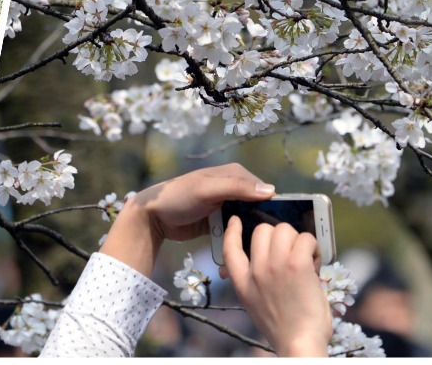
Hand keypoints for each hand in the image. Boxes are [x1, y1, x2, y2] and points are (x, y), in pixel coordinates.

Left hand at [100, 163, 275, 276]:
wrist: (153, 216)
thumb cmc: (178, 196)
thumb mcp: (207, 189)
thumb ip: (236, 188)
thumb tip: (271, 190)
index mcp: (235, 175)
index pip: (263, 190)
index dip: (271, 207)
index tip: (278, 228)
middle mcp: (234, 189)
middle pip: (257, 208)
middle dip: (260, 225)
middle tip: (266, 247)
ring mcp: (226, 207)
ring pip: (247, 222)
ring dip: (249, 236)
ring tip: (254, 255)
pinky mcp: (219, 223)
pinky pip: (235, 232)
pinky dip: (237, 242)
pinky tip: (241, 256)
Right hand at [223, 216, 331, 356]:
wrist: (299, 343)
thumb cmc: (283, 327)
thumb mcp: (255, 303)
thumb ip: (252, 281)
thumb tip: (258, 261)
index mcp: (242, 282)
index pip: (228, 247)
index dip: (232, 230)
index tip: (236, 220)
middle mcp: (255, 271)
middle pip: (262, 230)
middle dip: (279, 236)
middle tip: (291, 252)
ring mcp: (275, 265)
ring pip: (285, 229)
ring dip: (299, 240)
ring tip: (306, 258)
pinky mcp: (297, 265)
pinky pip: (306, 239)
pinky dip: (314, 248)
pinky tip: (316, 263)